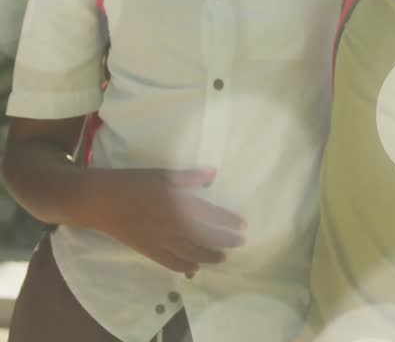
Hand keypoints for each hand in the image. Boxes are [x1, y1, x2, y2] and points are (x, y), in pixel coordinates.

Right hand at [86, 168, 245, 274]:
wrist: (101, 199)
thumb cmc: (134, 182)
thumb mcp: (164, 174)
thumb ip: (190, 177)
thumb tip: (213, 175)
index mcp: (179, 205)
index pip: (211, 216)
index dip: (228, 222)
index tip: (243, 225)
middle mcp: (173, 226)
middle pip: (205, 238)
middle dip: (225, 242)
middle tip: (240, 243)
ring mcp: (160, 240)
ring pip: (190, 253)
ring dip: (209, 257)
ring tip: (222, 259)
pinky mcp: (147, 250)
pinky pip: (169, 262)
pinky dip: (183, 267)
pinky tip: (194, 269)